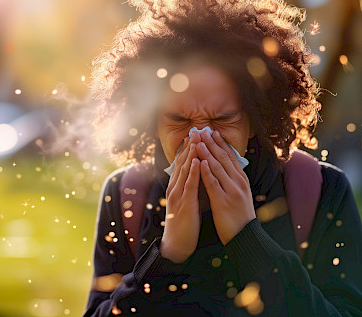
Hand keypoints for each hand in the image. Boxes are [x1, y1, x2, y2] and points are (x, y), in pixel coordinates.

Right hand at [160, 134, 201, 262]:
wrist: (176, 244)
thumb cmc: (184, 222)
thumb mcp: (187, 200)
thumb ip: (192, 186)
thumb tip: (200, 173)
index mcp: (177, 186)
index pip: (183, 163)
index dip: (189, 148)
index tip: (196, 134)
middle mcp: (175, 187)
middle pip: (182, 162)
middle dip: (190, 145)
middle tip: (196, 129)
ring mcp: (177, 194)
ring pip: (184, 170)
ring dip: (191, 153)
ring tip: (197, 139)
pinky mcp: (183, 203)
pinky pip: (189, 185)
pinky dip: (192, 171)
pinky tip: (196, 160)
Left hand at [196, 130, 255, 244]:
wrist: (245, 236)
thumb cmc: (239, 215)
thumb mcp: (240, 193)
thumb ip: (232, 179)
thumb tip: (225, 165)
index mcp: (241, 179)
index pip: (230, 156)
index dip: (221, 143)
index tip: (213, 132)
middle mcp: (238, 182)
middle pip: (224, 158)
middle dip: (212, 143)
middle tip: (203, 131)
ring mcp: (231, 191)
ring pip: (218, 167)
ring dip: (207, 153)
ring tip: (199, 141)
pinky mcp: (223, 201)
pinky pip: (213, 183)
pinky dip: (207, 172)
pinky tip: (201, 162)